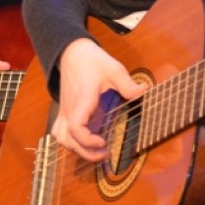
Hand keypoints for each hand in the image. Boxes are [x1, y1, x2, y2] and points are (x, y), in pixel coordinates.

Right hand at [51, 38, 146, 161]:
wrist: (72, 52)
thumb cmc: (92, 61)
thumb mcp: (114, 69)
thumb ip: (128, 84)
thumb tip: (145, 92)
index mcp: (82, 100)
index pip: (76, 127)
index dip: (88, 141)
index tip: (104, 141)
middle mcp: (70, 109)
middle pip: (68, 140)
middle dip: (86, 152)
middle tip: (106, 152)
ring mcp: (64, 111)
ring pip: (61, 138)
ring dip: (76, 148)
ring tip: (95, 149)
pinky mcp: (63, 112)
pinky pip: (59, 132)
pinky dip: (68, 141)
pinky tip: (82, 142)